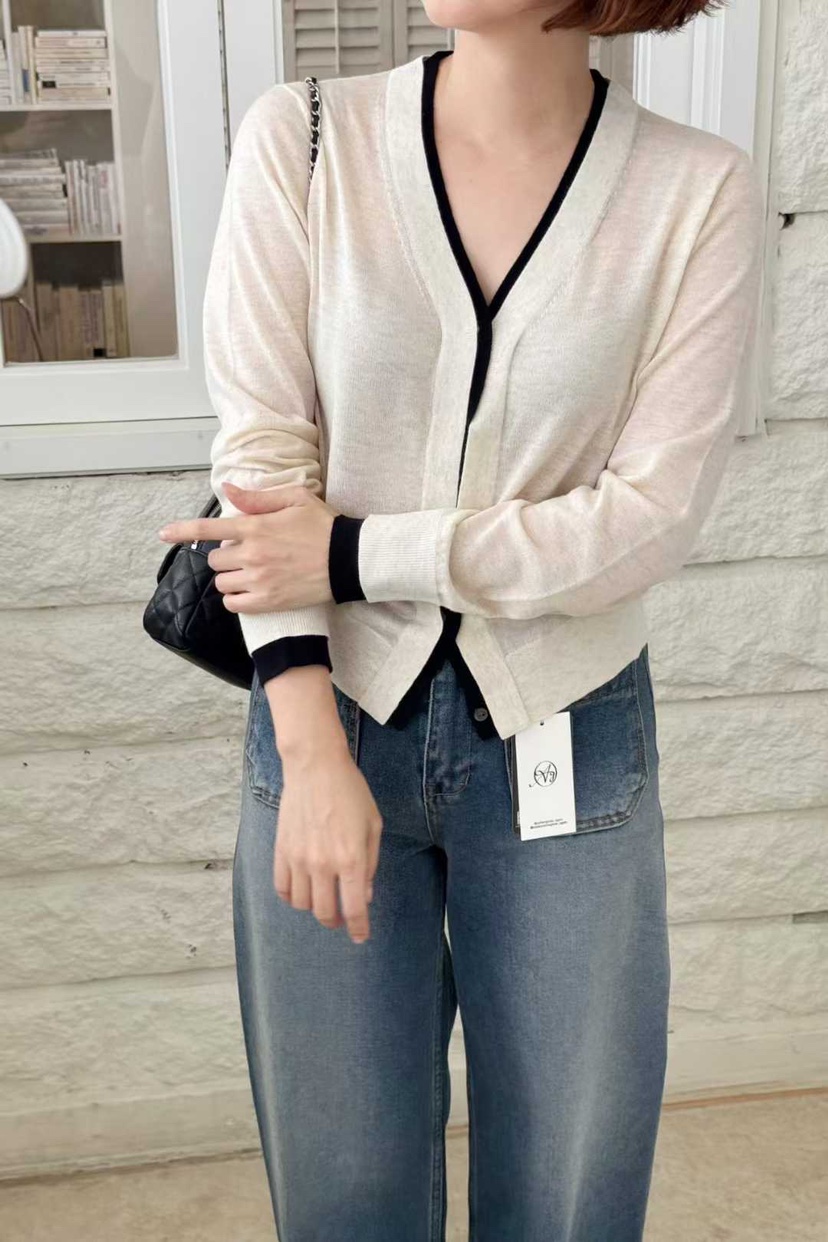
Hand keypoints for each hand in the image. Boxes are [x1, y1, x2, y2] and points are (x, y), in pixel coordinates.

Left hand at [158, 482, 339, 613]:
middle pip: (215, 559)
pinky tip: (249, 591)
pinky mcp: (269, 601)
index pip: (209, 528)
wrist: (348, 559)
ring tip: (251, 573)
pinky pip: (234, 604)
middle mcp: (252, 553)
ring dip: (230, 577)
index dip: (182, 531)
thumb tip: (228, 491)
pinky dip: (236, 599)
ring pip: (222, 582)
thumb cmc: (324, 526)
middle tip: (247, 553)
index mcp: (256, 526)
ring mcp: (259, 579)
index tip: (163, 534)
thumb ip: (258, 498)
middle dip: (225, 555)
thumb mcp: (295, 499)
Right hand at [276, 744, 382, 943]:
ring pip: (302, 904)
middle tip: (341, 918)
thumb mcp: (373, 825)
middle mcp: (323, 864)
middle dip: (335, 922)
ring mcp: (299, 858)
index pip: (354, 908)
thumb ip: (370, 863)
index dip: (358, 929)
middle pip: (324, 913)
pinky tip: (301, 890)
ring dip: (314, 908)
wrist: (315, 767)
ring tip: (322, 898)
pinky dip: (291, 896)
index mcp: (351, 859)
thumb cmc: (351, 793)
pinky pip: (282, 887)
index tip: (361, 937)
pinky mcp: (282, 850)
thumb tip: (364, 895)